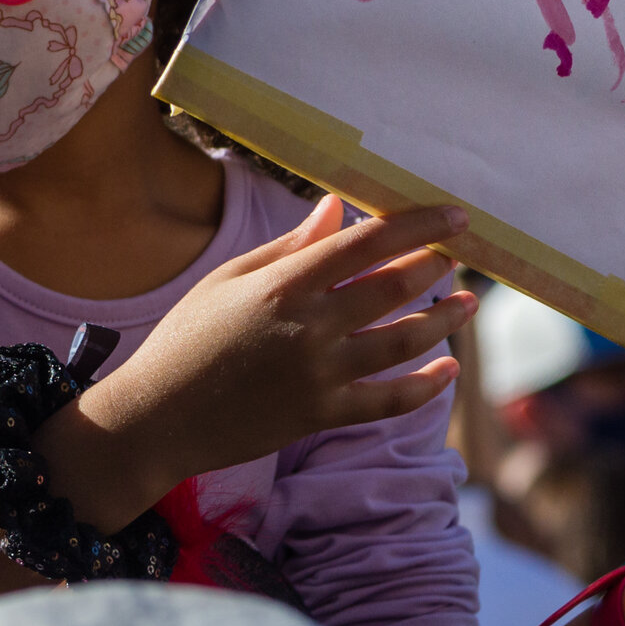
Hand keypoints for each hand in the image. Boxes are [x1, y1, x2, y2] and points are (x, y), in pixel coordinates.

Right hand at [48, 196, 473, 524]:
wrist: (156, 419)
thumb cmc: (188, 338)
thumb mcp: (229, 279)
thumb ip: (290, 246)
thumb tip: (337, 206)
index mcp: (284, 284)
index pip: (366, 244)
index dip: (417, 226)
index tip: (455, 216)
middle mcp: (308, 327)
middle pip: (392, 289)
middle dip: (434, 268)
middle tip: (458, 255)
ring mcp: (318, 376)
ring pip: (401, 344)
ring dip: (443, 321)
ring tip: (468, 305)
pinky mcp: (320, 415)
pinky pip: (387, 402)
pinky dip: (424, 387)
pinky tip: (448, 370)